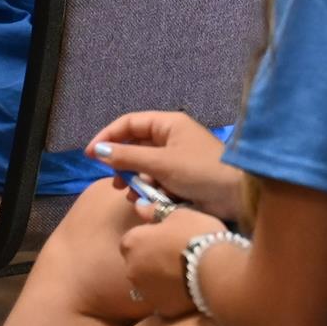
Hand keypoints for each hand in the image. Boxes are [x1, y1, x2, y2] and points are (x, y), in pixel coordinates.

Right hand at [89, 112, 243, 215]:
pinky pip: (155, 181)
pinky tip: (146, 202)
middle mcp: (171, 138)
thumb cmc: (200, 170)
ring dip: (135, 180)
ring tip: (131, 193)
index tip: (90, 155)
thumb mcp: (160, 163)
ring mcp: (176, 159)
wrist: (236, 194)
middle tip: (116, 181)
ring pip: (143, 167)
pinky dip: (148, 190)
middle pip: (135, 146)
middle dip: (122, 164)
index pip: (130, 123)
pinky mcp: (180, 179)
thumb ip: (128, 157)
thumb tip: (98, 151)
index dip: (108, 137)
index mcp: (169, 124)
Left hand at [119, 208, 220, 319]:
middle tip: (176, 252)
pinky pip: (162, 299)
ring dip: (159, 277)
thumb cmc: (196, 234)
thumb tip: (139, 206)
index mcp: (133, 243)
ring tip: (184, 271)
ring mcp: (144, 291)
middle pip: (137, 262)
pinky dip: (170, 294)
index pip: (131, 239)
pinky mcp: (160, 308)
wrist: (215, 271)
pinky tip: (187, 287)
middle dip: (151, 258)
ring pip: (148, 282)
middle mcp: (131, 269)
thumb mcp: (179, 214)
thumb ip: (155, 211)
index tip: (165, 236)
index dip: (148, 237)